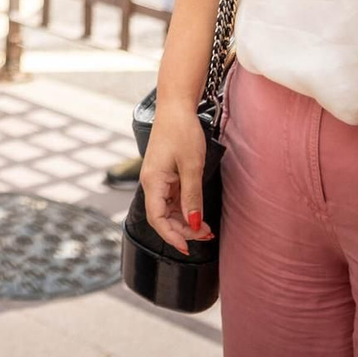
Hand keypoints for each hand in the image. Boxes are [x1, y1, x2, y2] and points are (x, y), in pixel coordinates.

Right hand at [138, 102, 214, 253]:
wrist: (176, 108)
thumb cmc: (182, 132)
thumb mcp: (192, 166)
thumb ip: (192, 197)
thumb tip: (195, 223)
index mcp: (153, 182)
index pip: (158, 219)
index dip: (171, 236)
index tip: (187, 248)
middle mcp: (151, 183)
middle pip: (162, 217)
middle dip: (182, 230)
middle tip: (205, 236)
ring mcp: (157, 179)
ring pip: (168, 210)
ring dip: (185, 221)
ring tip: (206, 228)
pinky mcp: (164, 175)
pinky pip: (171, 199)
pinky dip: (184, 209)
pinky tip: (198, 213)